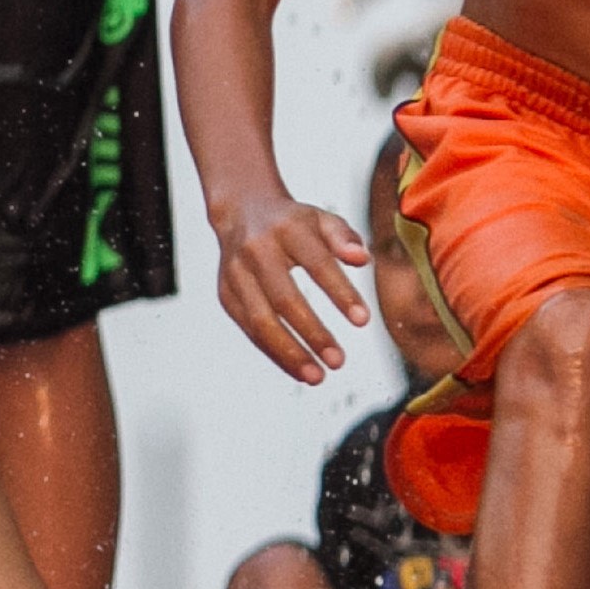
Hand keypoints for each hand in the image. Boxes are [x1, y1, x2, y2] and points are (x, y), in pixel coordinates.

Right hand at [212, 196, 372, 381]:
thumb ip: (344, 237)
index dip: (340, 293)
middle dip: (313, 333)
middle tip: (338, 361)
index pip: (317, 263)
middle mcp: (256, 251)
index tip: (363, 321)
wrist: (242, 212)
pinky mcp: (226, 294)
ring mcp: (236, 274)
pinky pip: (249, 330)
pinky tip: (297, 369)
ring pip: (261, 320)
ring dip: (289, 353)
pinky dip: (273, 352)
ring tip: (317, 376)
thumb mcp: (321, 219)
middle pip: (285, 298)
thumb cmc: (293, 222)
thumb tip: (363, 260)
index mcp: (286, 228)